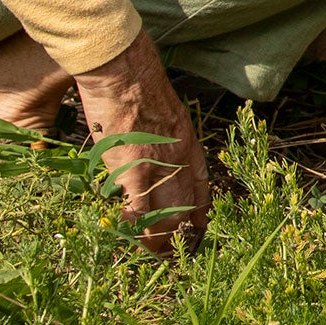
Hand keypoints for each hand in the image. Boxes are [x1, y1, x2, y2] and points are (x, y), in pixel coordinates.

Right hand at [74, 32, 211, 254]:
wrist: (123, 70)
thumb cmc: (137, 83)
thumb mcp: (166, 110)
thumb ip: (166, 136)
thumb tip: (156, 152)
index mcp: (188, 142)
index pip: (202, 186)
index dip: (201, 212)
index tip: (199, 228)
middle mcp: (179, 158)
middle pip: (186, 207)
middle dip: (182, 234)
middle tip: (173, 253)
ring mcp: (157, 166)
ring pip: (165, 215)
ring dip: (160, 240)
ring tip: (155, 254)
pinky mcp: (132, 169)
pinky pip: (138, 210)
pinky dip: (136, 229)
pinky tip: (131, 238)